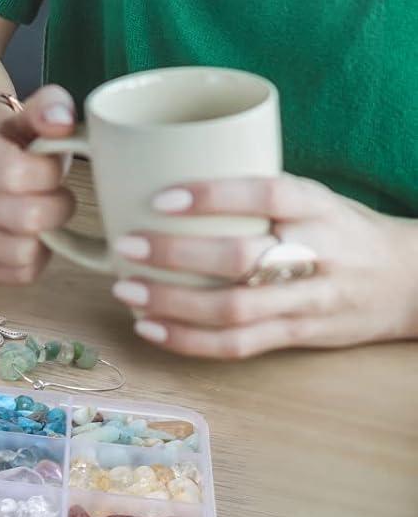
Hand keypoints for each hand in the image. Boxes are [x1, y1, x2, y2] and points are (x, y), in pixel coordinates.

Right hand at [0, 86, 77, 284]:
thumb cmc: (18, 146)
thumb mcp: (35, 118)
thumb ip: (51, 108)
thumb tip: (60, 121)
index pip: (16, 173)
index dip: (50, 176)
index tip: (54, 170)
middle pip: (24, 218)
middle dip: (57, 210)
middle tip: (58, 198)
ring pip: (21, 253)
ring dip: (46, 239)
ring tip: (40, 218)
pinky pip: (14, 276)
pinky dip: (32, 262)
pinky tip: (25, 239)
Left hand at [109, 175, 417, 357]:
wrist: (410, 281)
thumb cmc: (342, 226)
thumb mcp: (312, 193)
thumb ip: (254, 190)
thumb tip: (168, 170)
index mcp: (315, 206)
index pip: (264, 194)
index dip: (212, 196)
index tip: (160, 198)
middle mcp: (316, 253)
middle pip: (242, 259)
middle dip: (176, 256)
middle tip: (126, 246)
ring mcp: (308, 300)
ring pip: (236, 310)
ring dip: (173, 305)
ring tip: (127, 292)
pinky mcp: (300, 335)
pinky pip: (241, 345)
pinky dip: (191, 341)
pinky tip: (152, 329)